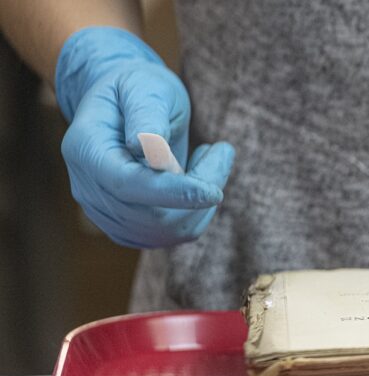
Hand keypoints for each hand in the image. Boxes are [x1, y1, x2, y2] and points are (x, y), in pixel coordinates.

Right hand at [56, 27, 233, 247]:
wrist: (126, 108)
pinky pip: (173, 234)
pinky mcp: (128, 227)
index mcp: (86, 148)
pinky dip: (197, 211)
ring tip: (210, 158)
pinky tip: (198, 179)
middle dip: (198, 189)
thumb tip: (147, 146)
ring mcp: (106, 213)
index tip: (214, 192)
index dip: (172, 192)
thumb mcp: (143, 86)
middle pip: (152, 215)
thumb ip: (146, 113)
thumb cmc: (137, 90)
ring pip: (168, 231)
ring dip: (203, 201)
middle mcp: (89, 188)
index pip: (127, 184)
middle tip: (221, 150)